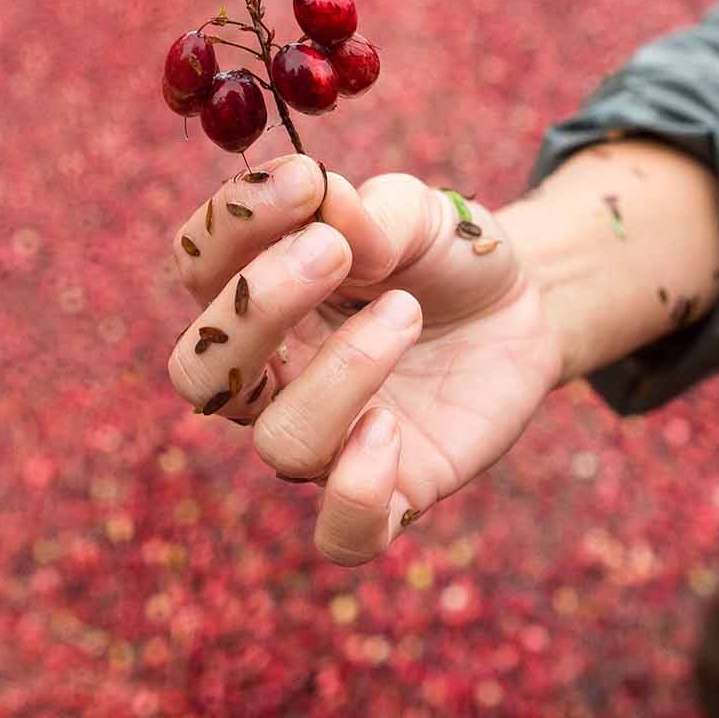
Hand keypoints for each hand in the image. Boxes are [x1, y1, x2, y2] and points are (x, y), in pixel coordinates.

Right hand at [161, 156, 564, 565]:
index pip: (196, 267)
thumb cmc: (443, 256)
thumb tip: (332, 208)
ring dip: (341, 373)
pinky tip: (391, 429)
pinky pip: (341, 535)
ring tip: (406, 313)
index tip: (306, 182)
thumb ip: (373, 209)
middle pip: (200, 371)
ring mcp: (326, 441)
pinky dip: (356, 492)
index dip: (235, 223)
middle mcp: (271, 376)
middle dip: (259, 306)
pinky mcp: (390, 494)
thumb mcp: (420, 211)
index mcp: (255, 296)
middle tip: (335, 252)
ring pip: (279, 442)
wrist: (521, 306)